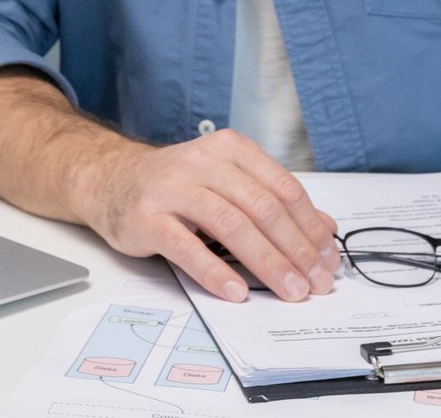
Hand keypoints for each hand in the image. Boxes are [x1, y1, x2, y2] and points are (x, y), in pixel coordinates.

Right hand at [72, 128, 339, 302]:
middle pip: (262, 208)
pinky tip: (238, 291)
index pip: (282, 188)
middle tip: (316, 281)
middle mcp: (202, 162)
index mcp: (230, 149)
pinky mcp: (147, 218)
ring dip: (267, 263)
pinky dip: (216, 272)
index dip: (310, 226)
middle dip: (296, 249)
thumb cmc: (176, 185)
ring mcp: (173, 188)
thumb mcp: (226, 181)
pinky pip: (187, 248)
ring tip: (289, 290)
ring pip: (231, 225)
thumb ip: (271, 200)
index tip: (328, 257)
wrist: (112, 180)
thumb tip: (324, 229)